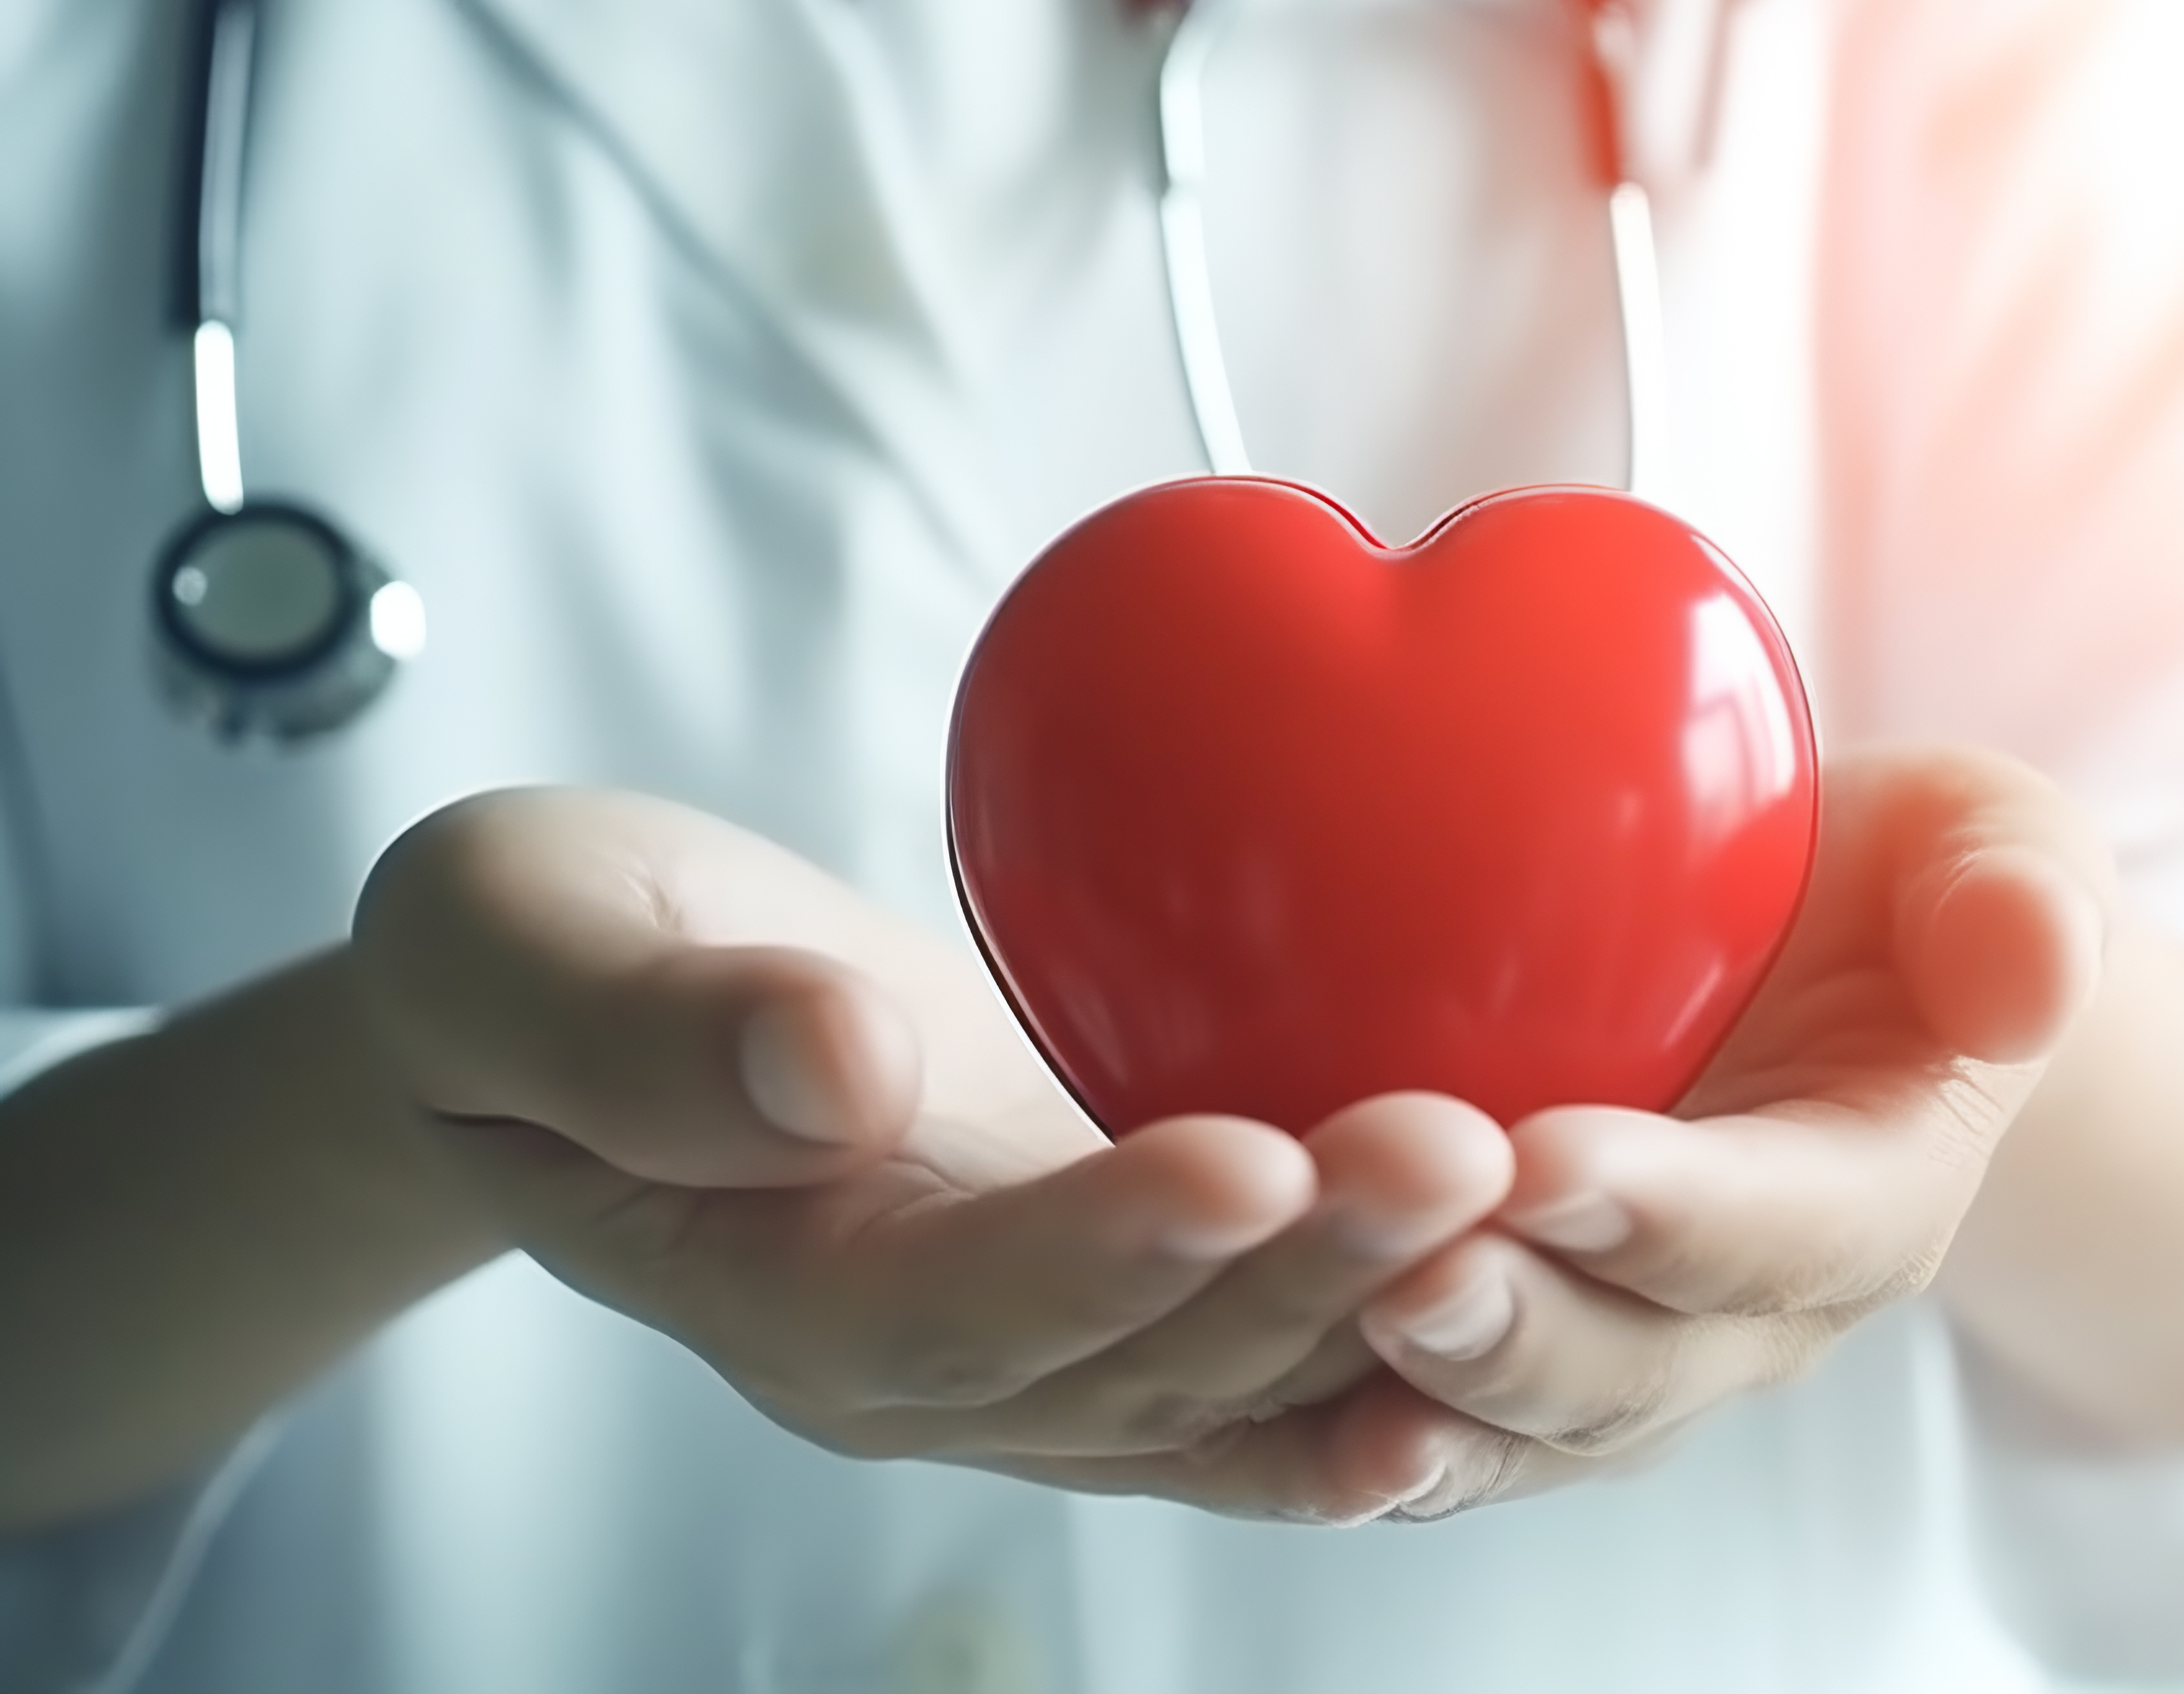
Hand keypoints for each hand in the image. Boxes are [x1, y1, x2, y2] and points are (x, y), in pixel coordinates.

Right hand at [351, 789, 1508, 1518]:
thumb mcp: (508, 946)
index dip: (1102, 1251)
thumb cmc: (537, 966)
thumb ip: (640, 1029)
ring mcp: (1048, 1347)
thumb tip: (827, 1062)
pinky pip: (1281, 1352)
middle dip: (1311, 1275)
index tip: (1247, 1156)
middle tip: (1458, 1148)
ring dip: (1393, 1301)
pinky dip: (1400, 1335)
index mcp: (783, 1292)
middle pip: (1147, 1366)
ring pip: (1246, 1378)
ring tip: (1535, 1185)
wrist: (596, 1013)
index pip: (959, 1307)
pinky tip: (1530, 1273)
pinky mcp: (1133, 1289)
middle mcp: (937, 1364)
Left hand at [1143, 745, 2111, 1519]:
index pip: (1781, 1231)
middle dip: (1520, 1333)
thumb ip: (2019, 900)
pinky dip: (1341, 1419)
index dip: (1672, 1213)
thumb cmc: (1904, 894)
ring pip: (1517, 1423)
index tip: (1556, 1160)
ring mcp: (1620, 1347)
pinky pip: (1421, 1409)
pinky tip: (1251, 1384)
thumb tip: (2034, 964)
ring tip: (1328, 1334)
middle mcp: (1743, 1317)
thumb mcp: (1995, 850)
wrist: (1824, 962)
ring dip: (1421, 1396)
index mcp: (1871, 1202)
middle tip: (1406, 1276)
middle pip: (1633, 1369)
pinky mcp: (1505, 1337)